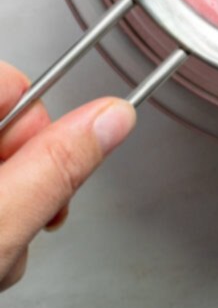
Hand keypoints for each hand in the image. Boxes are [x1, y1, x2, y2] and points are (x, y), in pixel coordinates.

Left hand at [0, 64, 135, 291]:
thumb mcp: (0, 221)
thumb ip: (58, 167)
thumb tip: (116, 116)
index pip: (20, 85)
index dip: (40, 129)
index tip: (40, 171)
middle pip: (16, 127)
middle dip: (30, 181)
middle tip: (18, 222)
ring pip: (6, 164)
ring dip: (14, 210)